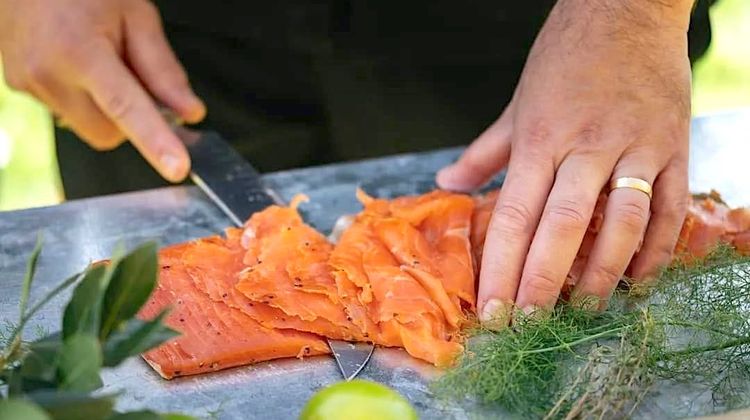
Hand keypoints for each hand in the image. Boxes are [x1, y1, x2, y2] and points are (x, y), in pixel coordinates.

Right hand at [0, 0, 204, 180]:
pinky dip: (82, 98)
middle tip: (130, 74)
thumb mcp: (136, 14)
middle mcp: (47, 73)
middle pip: (109, 134)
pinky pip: (67, 113)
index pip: (127, 108)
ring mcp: (28, 83)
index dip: (156, 141)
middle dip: (129, 118)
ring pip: (89, 128)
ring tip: (98, 60)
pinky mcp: (19, 87)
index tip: (177, 167)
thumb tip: (190, 112)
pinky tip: (75, 62)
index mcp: (79, 51)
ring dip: (105, 108)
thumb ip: (163, 70)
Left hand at [437, 0, 693, 325]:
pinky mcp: (673, 147)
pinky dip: (655, 251)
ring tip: (582, 313)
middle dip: (543, 283)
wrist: (626, 7)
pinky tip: (637, 282)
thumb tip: (446, 183)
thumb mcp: (517, 102)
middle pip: (561, 228)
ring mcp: (635, 147)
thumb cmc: (564, 57)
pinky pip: (667, 209)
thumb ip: (484, 150)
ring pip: (620, 224)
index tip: (493, 310)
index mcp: (540, 136)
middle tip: (529, 327)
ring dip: (602, 277)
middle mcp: (586, 145)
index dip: (502, 267)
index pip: (514, 215)